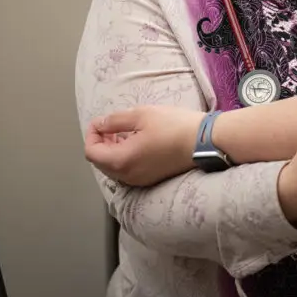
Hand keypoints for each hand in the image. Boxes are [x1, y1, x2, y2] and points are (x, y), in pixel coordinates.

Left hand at [84, 105, 202, 185]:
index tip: (100, 121)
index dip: (91, 134)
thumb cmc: (174, 126)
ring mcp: (140, 180)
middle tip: (110, 126)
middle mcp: (127, 176)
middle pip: (101, 162)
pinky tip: (136, 143)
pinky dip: (125, 158)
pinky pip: (128, 171)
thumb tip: (100, 125)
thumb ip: (115, 121)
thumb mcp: (141, 115)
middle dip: (101, 143)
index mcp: (121, 161)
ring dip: (113, 151)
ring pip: (114, 168)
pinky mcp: (151, 179)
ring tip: (123, 133)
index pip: (92, 152)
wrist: (204, 142)